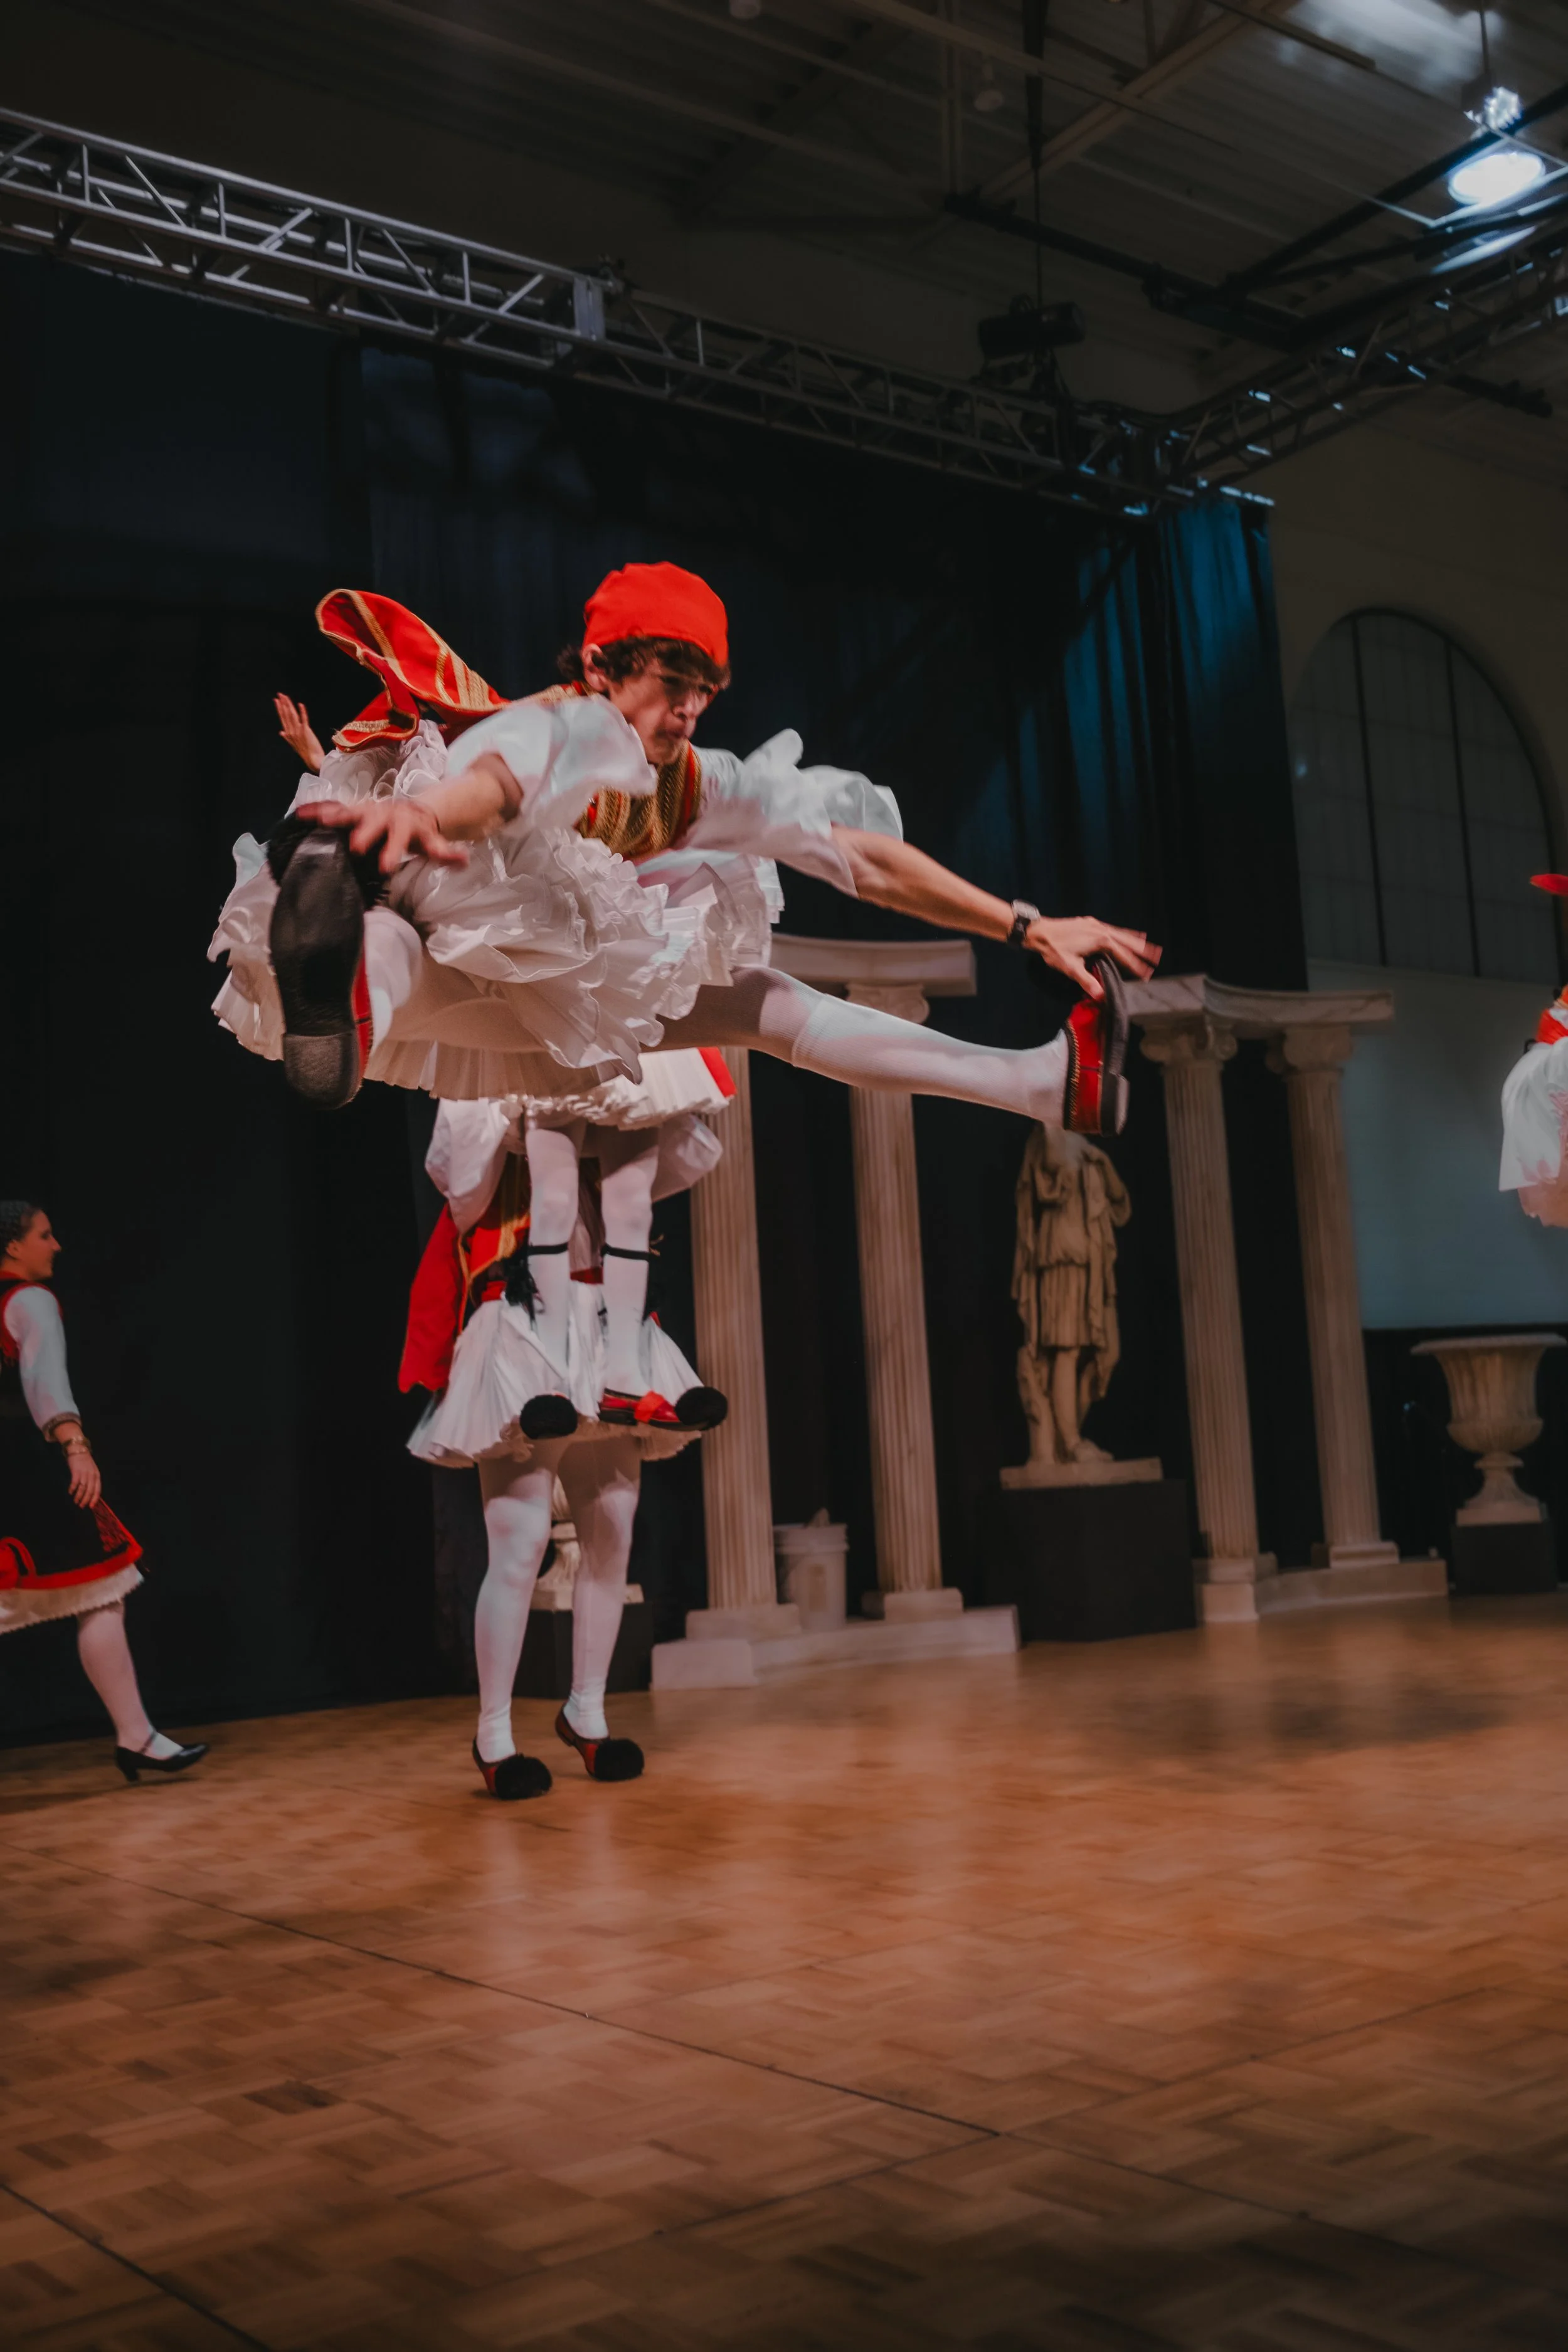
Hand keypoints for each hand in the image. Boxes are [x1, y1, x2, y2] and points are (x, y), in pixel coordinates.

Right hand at [59, 1438, 101, 1508]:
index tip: (91, 1506)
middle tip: (81, 1506)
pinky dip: (72, 1489)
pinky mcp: (76, 1471)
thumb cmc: (85, 1462)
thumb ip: (92, 1481)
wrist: (78, 1450)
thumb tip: (90, 1494)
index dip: (94, 1499)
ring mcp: (84, 1473)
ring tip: (75, 1501)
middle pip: (90, 1491)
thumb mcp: (92, 1471)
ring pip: (82, 1488)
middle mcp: (92, 1475)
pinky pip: (75, 1483)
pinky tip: (70, 1492)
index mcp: (97, 1475)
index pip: (98, 1490)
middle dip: (86, 1500)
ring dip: (78, 1496)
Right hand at [275, 693, 325, 772]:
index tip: (277, 701)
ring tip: (286, 697)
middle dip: (283, 704)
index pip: (283, 718)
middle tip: (280, 694)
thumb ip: (287, 737)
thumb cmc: (305, 752)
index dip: (280, 709)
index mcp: (289, 733)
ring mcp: (298, 731)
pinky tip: (301, 704)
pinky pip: (304, 719)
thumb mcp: (294, 744)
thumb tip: (281, 732)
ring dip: (289, 705)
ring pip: (292, 715)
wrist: (313, 760)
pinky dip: (302, 712)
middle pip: (286, 715)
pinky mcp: (306, 731)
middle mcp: (291, 731)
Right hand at [294, 796, 470, 874]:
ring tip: (319, 822)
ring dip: (336, 815)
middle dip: (365, 832)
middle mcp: (385, 814)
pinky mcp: (352, 810)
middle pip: (374, 821)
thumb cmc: (419, 833)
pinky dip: (317, 809)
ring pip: (351, 810)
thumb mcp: (433, 842)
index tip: (385, 868)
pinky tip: (300, 814)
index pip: (401, 837)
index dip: (393, 850)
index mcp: (405, 824)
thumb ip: (444, 853)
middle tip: (356, 846)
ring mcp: (367, 810)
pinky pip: (333, 807)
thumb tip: (463, 860)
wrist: (409, 811)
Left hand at [1026, 917, 1160, 996]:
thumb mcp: (1070, 968)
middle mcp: (1101, 930)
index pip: (1123, 955)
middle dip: (1141, 949)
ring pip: (1119, 933)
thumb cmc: (1053, 950)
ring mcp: (1094, 925)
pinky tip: (1120, 935)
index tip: (1147, 974)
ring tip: (1146, 943)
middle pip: (1126, 941)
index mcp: (1100, 940)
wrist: (1038, 932)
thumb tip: (1100, 996)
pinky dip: (1119, 934)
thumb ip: (1087, 981)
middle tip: (1156, 955)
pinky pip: (1109, 929)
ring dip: (1133, 939)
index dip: (1135, 965)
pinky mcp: (1088, 923)